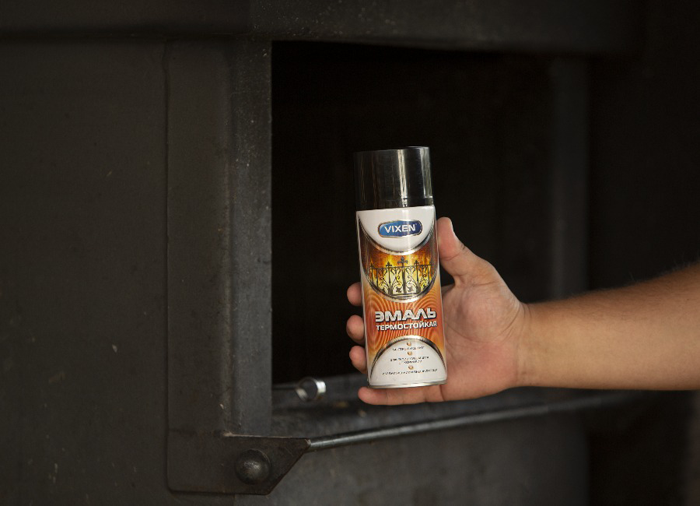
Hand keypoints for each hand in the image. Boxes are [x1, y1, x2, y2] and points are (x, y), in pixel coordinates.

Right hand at [346, 217, 527, 404]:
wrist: (520, 343)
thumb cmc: (499, 308)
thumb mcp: (475, 274)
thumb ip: (456, 252)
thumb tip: (442, 223)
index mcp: (421, 307)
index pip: (385, 300)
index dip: (365, 296)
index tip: (353, 291)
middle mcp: (416, 333)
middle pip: (377, 332)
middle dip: (360, 327)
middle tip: (355, 323)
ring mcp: (422, 360)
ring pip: (384, 362)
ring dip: (364, 359)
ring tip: (357, 352)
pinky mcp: (432, 385)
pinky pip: (402, 392)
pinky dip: (381, 394)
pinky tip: (365, 391)